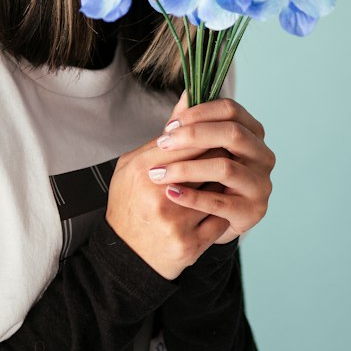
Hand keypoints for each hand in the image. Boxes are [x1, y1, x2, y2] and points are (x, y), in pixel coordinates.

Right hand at [105, 110, 230, 280]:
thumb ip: (164, 133)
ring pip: (218, 190)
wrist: (124, 256)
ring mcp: (176, 224)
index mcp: (143, 172)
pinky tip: (220, 204)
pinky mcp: (190, 246)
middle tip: (225, 151)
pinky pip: (220, 219)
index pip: (189, 141)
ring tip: (224, 177)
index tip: (213, 132)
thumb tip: (189, 95)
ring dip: (225, 181)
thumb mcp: (133, 165)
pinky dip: (223, 209)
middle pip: (208, 162)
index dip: (206, 134)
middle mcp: (159, 197)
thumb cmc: (129, 202)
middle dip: (221, 154)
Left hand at [147, 90, 274, 244]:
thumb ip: (192, 123)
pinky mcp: (252, 211)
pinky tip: (171, 193)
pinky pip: (219, 202)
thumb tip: (186, 91)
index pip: (230, 110)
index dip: (199, 113)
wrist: (211, 222)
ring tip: (159, 173)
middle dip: (193, 136)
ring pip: (226, 167)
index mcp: (252, 133)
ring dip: (187, 168)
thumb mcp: (199, 149)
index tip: (170, 126)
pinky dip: (192, 196)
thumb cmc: (204, 177)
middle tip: (162, 144)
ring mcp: (261, 184)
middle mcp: (263, 155)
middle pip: (232, 134)